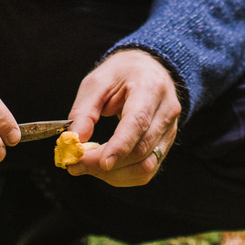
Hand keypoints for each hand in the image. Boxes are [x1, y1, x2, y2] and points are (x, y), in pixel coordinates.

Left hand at [63, 49, 180, 187]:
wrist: (149, 68)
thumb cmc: (121, 73)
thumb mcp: (97, 81)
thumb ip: (84, 111)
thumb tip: (74, 141)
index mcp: (150, 87)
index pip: (138, 122)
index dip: (120, 146)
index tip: (101, 163)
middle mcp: (166, 110)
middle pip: (141, 149)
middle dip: (106, 163)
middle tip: (75, 164)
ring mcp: (170, 130)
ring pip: (146, 166)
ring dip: (114, 174)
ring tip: (87, 167)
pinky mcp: (165, 144)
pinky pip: (147, 169)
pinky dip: (123, 175)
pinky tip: (105, 169)